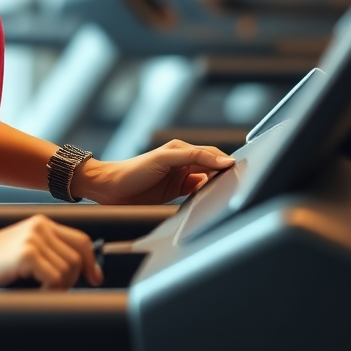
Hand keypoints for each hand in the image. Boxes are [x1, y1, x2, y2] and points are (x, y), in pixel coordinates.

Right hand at [0, 215, 102, 290]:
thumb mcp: (20, 250)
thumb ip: (45, 253)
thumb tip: (76, 274)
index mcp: (41, 224)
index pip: (81, 241)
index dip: (91, 263)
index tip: (94, 279)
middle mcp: (40, 226)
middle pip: (78, 258)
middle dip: (71, 280)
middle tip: (53, 291)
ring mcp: (33, 239)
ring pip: (68, 270)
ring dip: (58, 288)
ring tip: (37, 291)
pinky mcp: (26, 254)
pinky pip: (55, 279)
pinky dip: (49, 292)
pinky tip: (33, 293)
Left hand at [70, 140, 235, 205]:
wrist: (110, 189)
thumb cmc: (132, 170)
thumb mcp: (164, 159)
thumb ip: (193, 157)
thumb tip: (222, 160)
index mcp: (182, 149)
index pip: (212, 154)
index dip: (226, 161)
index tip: (241, 170)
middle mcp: (183, 162)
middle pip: (212, 167)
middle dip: (224, 174)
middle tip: (239, 184)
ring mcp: (180, 177)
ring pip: (207, 181)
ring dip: (216, 186)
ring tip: (228, 194)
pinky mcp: (176, 192)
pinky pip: (197, 193)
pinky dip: (205, 196)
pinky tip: (210, 201)